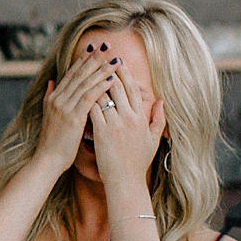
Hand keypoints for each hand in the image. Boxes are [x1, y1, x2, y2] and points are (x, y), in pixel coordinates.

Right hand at [37, 51, 114, 172]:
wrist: (47, 160)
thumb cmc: (53, 142)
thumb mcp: (49, 116)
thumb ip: (50, 96)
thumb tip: (51, 81)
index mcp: (53, 98)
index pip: (71, 74)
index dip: (83, 60)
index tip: (95, 48)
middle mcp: (58, 99)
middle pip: (79, 74)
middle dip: (94, 59)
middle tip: (107, 45)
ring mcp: (64, 107)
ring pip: (86, 83)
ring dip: (102, 69)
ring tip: (115, 59)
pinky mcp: (72, 117)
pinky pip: (89, 98)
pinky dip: (101, 87)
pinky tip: (112, 79)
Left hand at [89, 68, 165, 192]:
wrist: (125, 181)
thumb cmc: (138, 163)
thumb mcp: (153, 140)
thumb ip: (159, 119)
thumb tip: (161, 101)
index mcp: (141, 117)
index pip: (132, 89)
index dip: (124, 73)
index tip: (116, 61)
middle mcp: (129, 118)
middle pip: (117, 87)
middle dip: (107, 70)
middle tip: (99, 58)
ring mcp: (115, 124)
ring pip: (103, 96)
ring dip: (94, 81)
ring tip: (87, 70)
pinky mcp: (102, 132)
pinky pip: (93, 110)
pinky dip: (87, 98)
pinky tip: (79, 90)